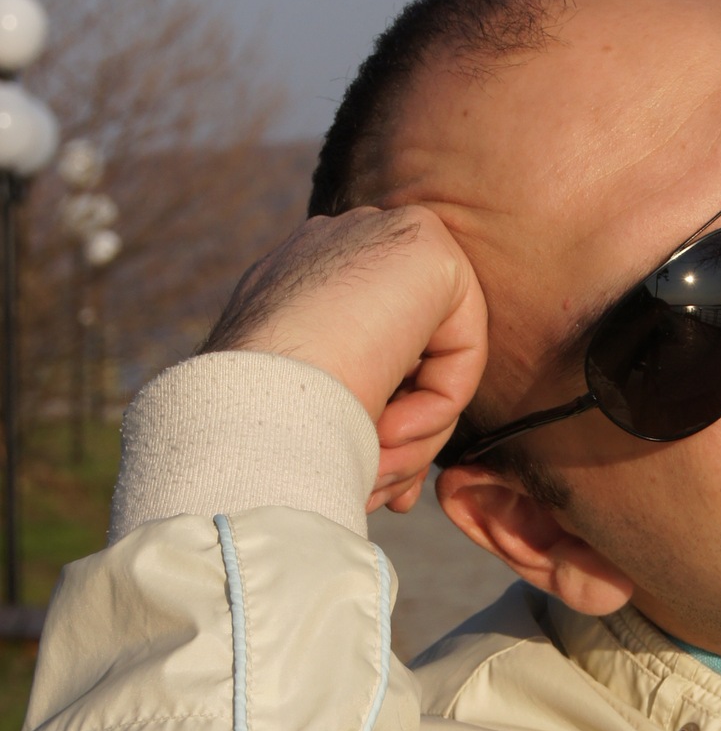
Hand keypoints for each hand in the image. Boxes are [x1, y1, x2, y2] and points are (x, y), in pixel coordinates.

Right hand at [203, 206, 486, 513]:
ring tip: (375, 472)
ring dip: (417, 436)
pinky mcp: (421, 243)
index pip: (370, 352)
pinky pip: (463, 346)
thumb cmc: (263, 440)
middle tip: (387, 495)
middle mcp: (333, 250)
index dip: (384, 423)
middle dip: (411, 437)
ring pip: (436, 360)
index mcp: (295, 288)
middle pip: (410, 359)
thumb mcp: (304, 420)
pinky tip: (387, 429)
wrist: (247, 416)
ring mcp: (374, 236)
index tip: (375, 480)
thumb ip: (350, 409)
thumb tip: (387, 436)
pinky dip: (438, 405)